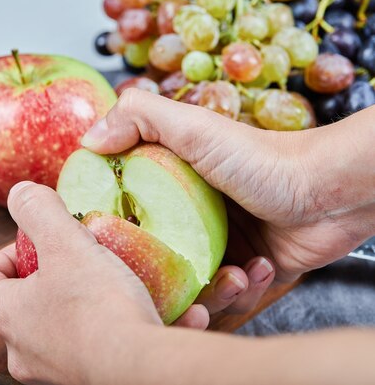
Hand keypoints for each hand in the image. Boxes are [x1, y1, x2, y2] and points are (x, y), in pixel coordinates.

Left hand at [0, 181, 166, 383]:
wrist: (143, 372)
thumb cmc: (97, 306)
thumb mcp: (65, 243)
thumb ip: (38, 210)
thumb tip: (20, 193)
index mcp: (6, 315)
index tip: (35, 246)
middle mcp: (21, 349)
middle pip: (19, 303)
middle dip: (49, 275)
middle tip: (80, 259)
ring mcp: (52, 370)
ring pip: (60, 324)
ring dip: (86, 298)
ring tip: (118, 280)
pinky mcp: (86, 378)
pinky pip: (99, 346)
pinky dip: (121, 326)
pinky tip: (164, 311)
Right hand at [80, 89, 373, 319]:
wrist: (330, 190)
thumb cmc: (263, 158)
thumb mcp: (195, 128)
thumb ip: (138, 117)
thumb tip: (87, 140)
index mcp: (166, 187)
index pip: (125, 216)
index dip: (113, 237)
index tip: (108, 250)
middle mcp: (186, 220)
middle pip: (153, 263)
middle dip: (158, 283)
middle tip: (165, 287)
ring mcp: (215, 248)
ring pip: (189, 290)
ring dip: (211, 294)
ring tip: (232, 276)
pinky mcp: (244, 272)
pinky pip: (227, 300)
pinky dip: (242, 292)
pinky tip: (257, 270)